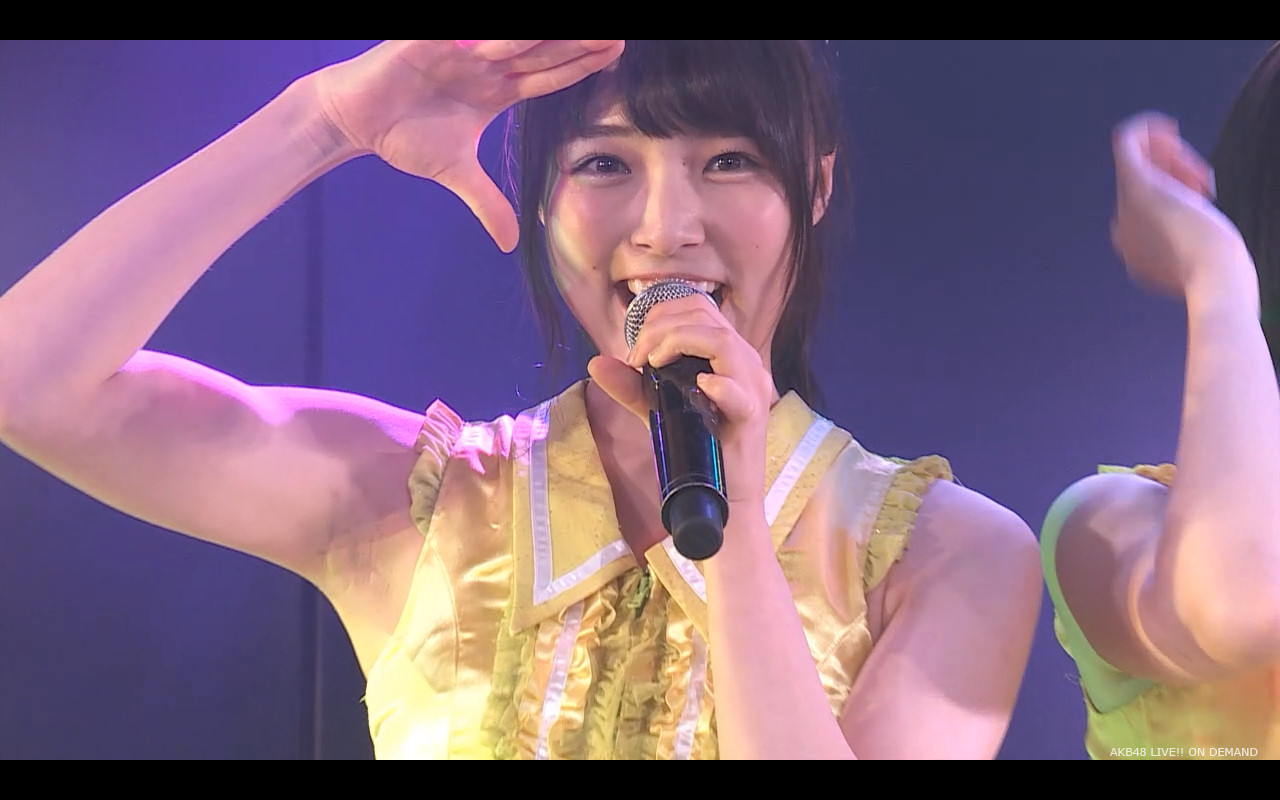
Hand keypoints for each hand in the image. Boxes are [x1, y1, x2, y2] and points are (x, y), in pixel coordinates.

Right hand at [309, 40, 624, 251]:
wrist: (356, 117)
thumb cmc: (405, 135)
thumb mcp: (456, 174)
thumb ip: (487, 202)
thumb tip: (509, 243)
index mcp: (498, 88)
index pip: (549, 74)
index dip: (581, 64)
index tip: (616, 54)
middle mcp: (486, 62)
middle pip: (541, 47)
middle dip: (576, 40)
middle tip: (616, 35)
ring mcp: (460, 47)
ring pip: (510, 35)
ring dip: (542, 32)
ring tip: (584, 28)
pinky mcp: (428, 40)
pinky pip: (463, 33)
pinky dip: (488, 36)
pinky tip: (514, 36)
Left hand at [588, 293, 777, 507]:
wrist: (724, 498)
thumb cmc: (697, 449)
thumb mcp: (659, 409)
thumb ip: (631, 386)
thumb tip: (596, 362)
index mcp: (727, 353)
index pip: (698, 307)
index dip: (660, 315)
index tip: (635, 349)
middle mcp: (745, 362)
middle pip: (705, 314)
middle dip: (659, 327)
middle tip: (636, 358)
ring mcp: (752, 387)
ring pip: (721, 340)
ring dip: (678, 342)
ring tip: (653, 364)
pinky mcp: (752, 416)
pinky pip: (738, 389)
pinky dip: (717, 384)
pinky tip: (699, 388)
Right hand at [1111, 112, 1257, 312]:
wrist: (1214, 276)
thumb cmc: (1222, 271)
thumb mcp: (1208, 261)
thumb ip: (1201, 247)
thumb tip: (1213, 240)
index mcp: (1134, 251)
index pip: (1147, 206)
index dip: (1177, 192)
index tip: (1205, 195)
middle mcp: (1122, 230)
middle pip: (1145, 184)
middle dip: (1175, 174)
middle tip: (1205, 183)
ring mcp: (1126, 207)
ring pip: (1140, 163)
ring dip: (1172, 158)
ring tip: (1200, 174)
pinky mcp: (1135, 184)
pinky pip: (1128, 142)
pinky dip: (1145, 128)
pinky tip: (1168, 125)